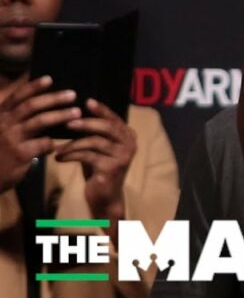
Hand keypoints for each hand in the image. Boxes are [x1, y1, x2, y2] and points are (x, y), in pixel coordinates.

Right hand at [0, 77, 79, 192]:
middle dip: (54, 98)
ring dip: (60, 115)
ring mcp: (11, 138)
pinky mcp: (19, 153)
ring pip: (40, 121)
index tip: (49, 79)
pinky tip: (58, 145)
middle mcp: (4, 123)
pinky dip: (53, 142)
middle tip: (72, 94)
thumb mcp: (2, 131)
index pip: (18, 97)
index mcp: (1, 115)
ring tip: (76, 112)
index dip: (33, 87)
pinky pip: (43, 143)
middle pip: (32, 105)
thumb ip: (17, 118)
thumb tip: (43, 104)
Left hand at [55, 99, 136, 219]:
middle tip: (68, 122)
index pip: (114, 118)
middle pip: (107, 127)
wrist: (104, 196)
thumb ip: (95, 133)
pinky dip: (71, 155)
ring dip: (73, 143)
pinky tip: (59, 158)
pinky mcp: (112, 167)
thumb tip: (75, 114)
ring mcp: (123, 156)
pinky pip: (88, 155)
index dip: (102, 109)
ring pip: (95, 141)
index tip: (86, 101)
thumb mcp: (98, 148)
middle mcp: (130, 144)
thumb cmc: (99, 169)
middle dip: (86, 123)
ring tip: (58, 147)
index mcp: (129, 136)